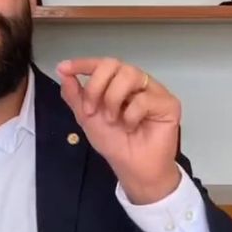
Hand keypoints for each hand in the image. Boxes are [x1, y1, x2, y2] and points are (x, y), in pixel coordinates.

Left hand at [56, 58, 180, 204]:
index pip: (101, 64)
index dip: (83, 64)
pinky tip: (132, 127)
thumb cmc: (114, 143)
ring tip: (112, 120)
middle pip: (114, 64)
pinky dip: (131, 115)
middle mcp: (136, 82)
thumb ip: (75, 95)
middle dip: (95, 86)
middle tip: (90, 110)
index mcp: (117, 83)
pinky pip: (144, 98)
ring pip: (130, 74)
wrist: (132, 168)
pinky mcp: (169, 104)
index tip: (64, 68)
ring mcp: (154, 91)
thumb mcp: (87, 118)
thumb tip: (63, 72)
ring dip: (112, 99)